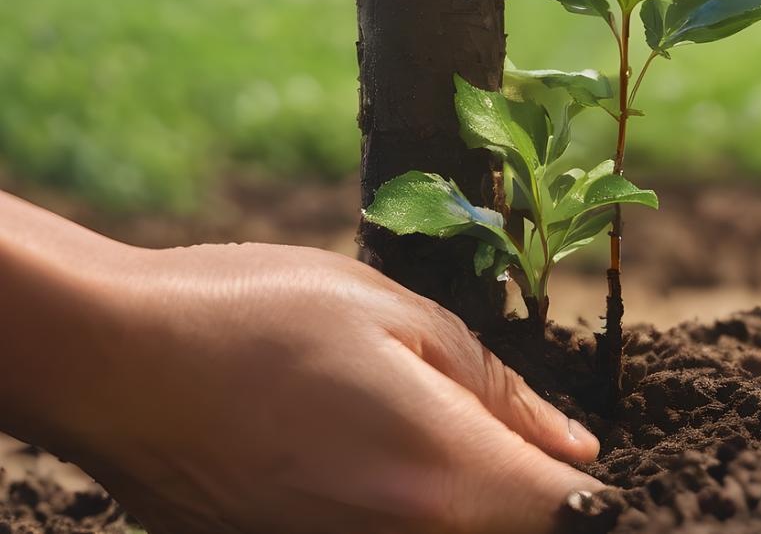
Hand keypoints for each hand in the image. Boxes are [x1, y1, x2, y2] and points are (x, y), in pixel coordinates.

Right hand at [0, 194, 601, 533]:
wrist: (112, 363)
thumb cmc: (254, 315)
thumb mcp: (392, 314)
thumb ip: (496, 389)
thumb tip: (574, 447)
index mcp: (442, 474)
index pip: (566, 510)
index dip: (582, 481)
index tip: (566, 449)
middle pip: (510, 530)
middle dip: (516, 482)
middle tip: (471, 418)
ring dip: (457, 493)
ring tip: (391, 424)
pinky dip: (398, 507)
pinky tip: (355, 451)